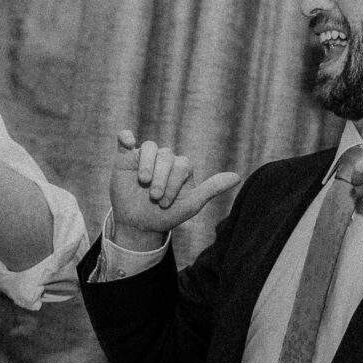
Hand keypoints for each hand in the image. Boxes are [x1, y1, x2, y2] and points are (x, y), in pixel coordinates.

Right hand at [108, 132, 239, 252]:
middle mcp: (165, 158)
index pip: (181, 165)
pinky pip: (125, 139)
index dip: (173, 183)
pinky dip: (126, 137)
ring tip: (142, 181)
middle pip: (166, 157)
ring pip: (149, 148)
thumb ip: (212, 189)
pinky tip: (128, 142)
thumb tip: (238, 177)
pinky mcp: (125, 157)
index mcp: (181, 167)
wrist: (138, 225)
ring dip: (147, 163)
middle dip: (161, 179)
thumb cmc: (166, 215)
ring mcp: (145, 157)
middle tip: (154, 198)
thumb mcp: (190, 205)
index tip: (165, 203)